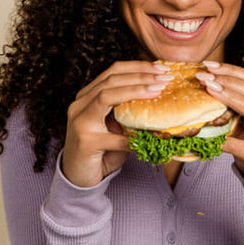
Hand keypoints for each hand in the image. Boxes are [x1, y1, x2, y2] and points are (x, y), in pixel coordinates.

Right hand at [61, 61, 173, 186]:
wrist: (78, 177)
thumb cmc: (101, 150)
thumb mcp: (115, 126)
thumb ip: (128, 111)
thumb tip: (159, 98)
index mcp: (87, 96)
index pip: (113, 71)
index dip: (137, 67)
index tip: (160, 68)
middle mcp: (79, 105)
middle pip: (111, 80)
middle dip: (140, 76)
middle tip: (165, 78)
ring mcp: (79, 122)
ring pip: (106, 96)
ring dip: (136, 91)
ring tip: (158, 91)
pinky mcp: (85, 142)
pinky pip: (115, 137)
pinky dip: (134, 137)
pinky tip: (151, 137)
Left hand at [195, 61, 243, 194]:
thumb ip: (242, 111)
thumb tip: (209, 94)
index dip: (233, 71)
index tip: (211, 65)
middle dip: (228, 80)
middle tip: (204, 75)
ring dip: (229, 97)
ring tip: (209, 89)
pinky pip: (239, 145)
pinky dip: (222, 137)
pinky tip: (205, 133)